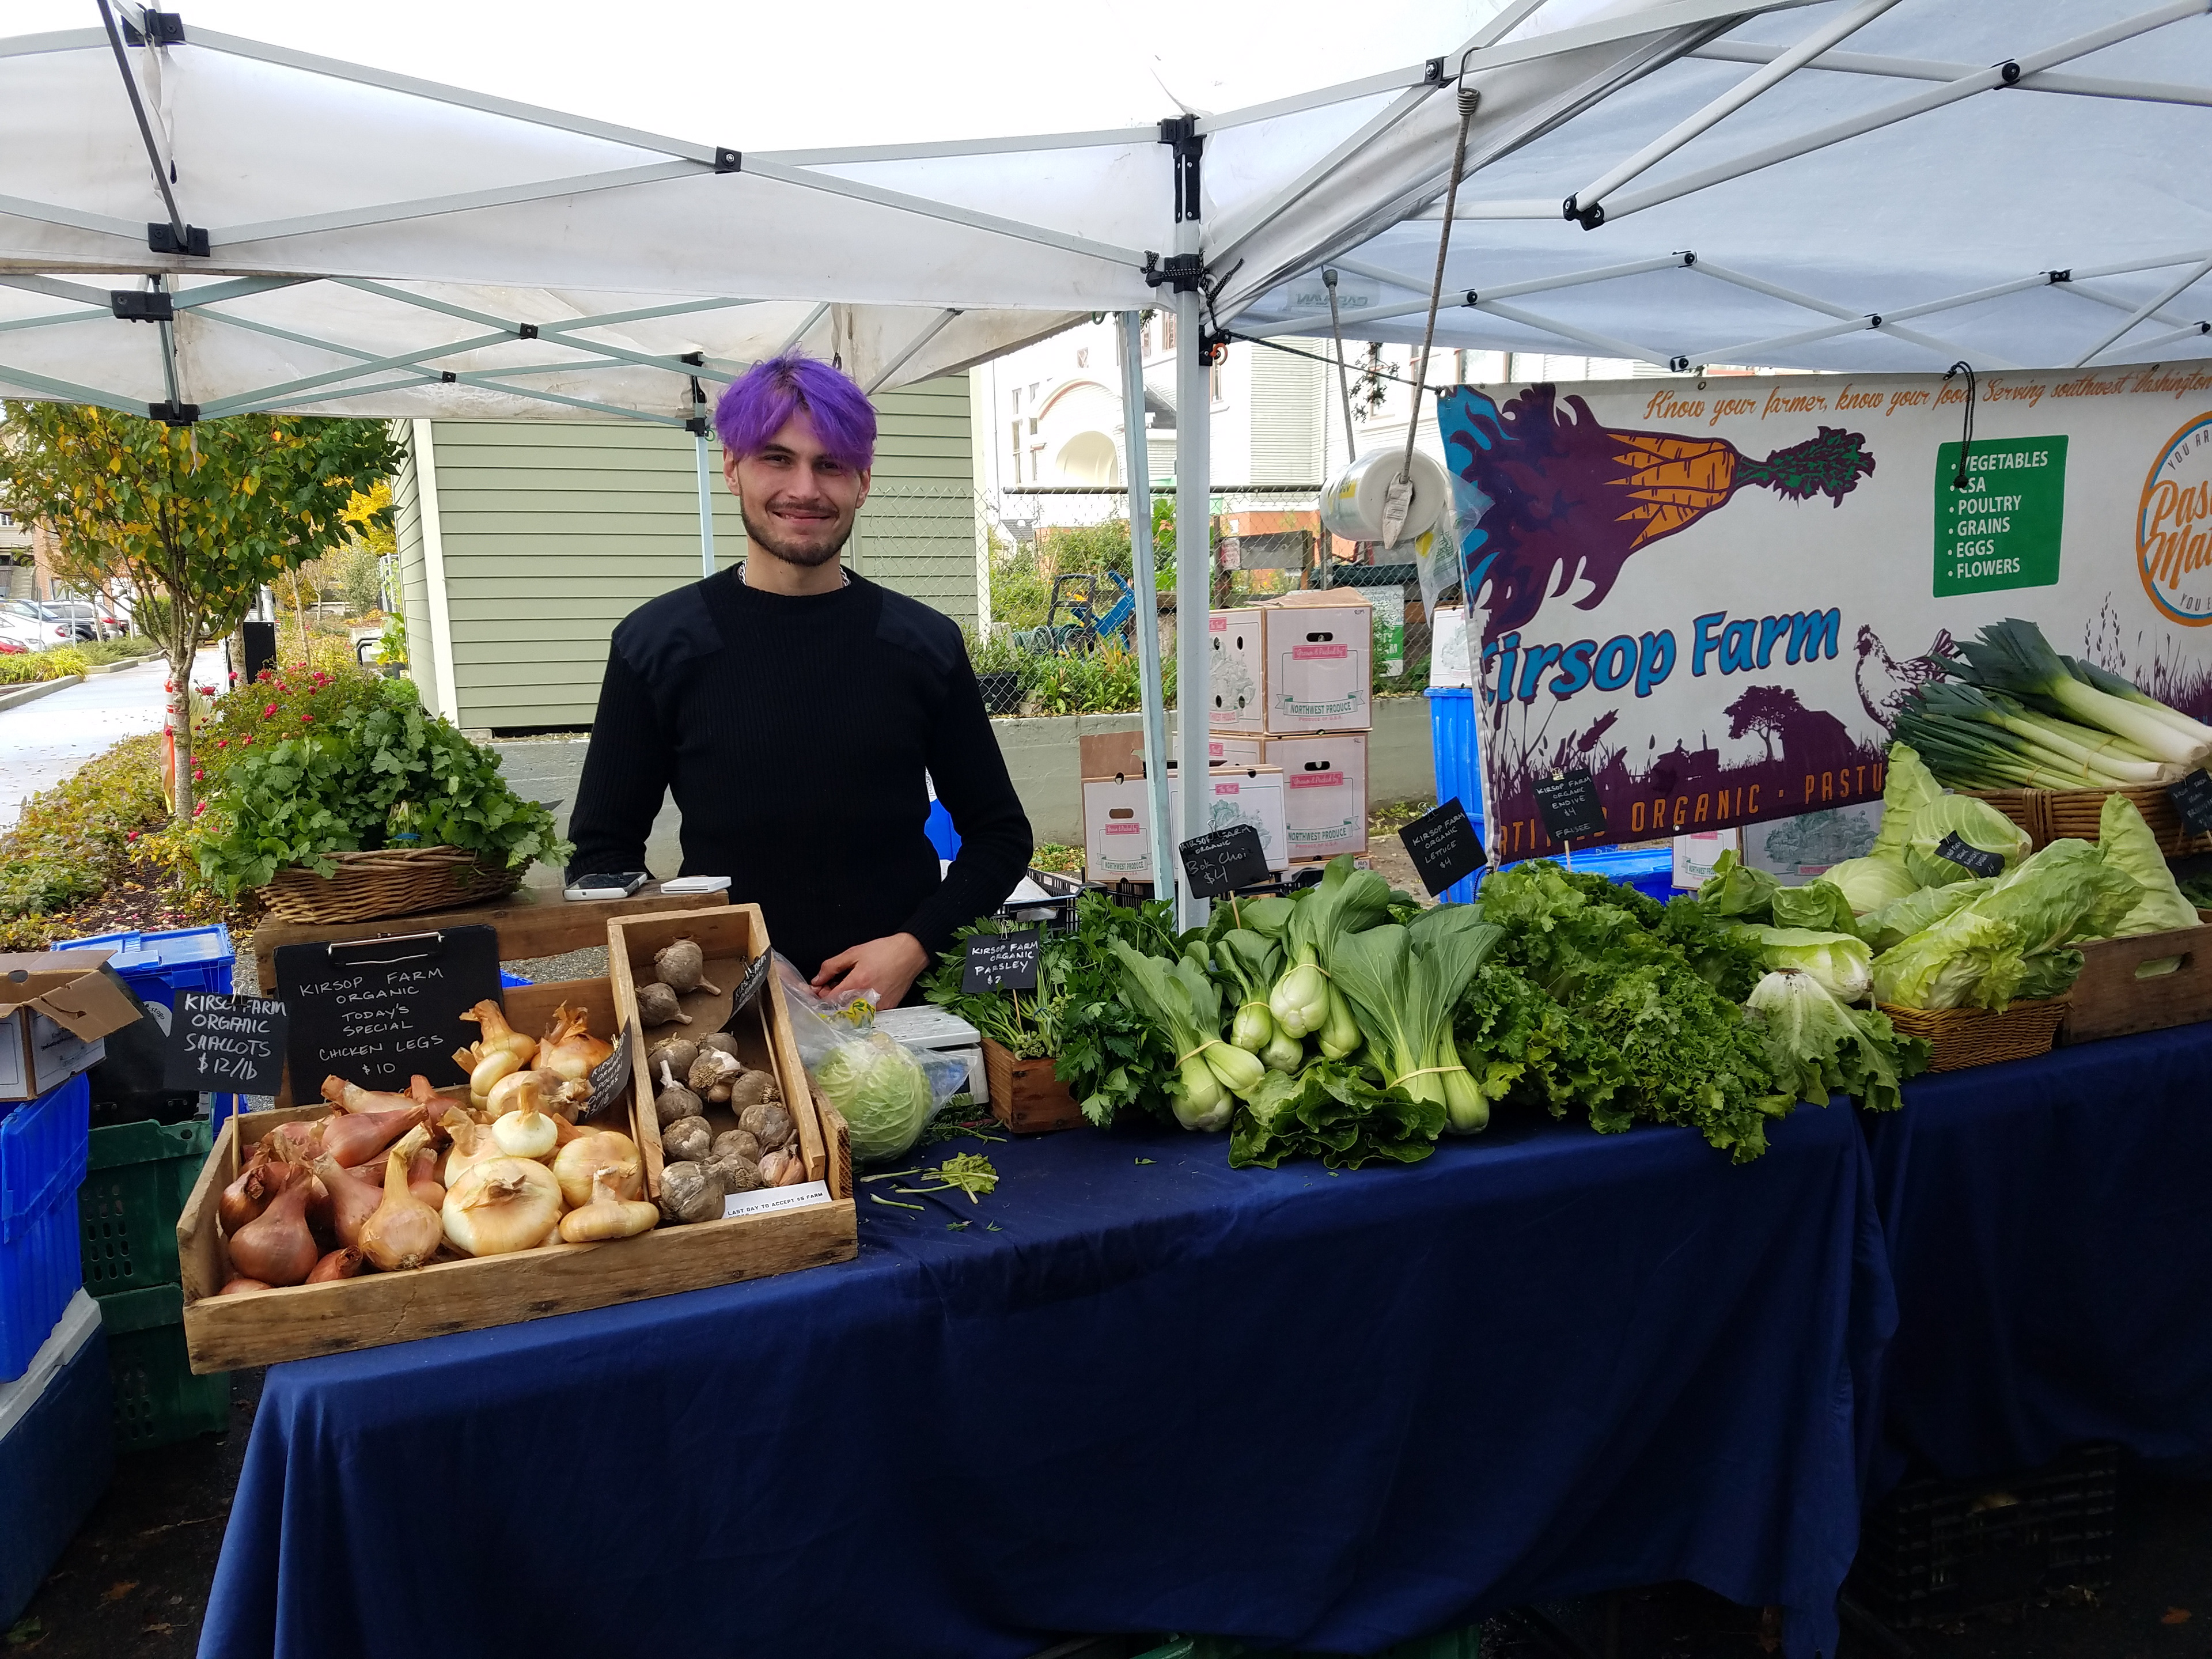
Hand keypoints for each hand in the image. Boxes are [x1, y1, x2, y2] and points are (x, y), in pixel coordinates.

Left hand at [812, 932, 929, 1007]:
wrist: (910, 953)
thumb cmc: (884, 951)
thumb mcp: (853, 953)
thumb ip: (832, 966)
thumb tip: (817, 980)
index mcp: (857, 983)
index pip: (830, 1000)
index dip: (821, 996)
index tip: (820, 989)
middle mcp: (867, 998)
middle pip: (839, 1009)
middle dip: (832, 999)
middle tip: (834, 985)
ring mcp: (878, 1006)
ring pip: (853, 1013)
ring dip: (846, 1003)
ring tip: (850, 987)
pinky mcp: (887, 1008)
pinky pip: (867, 1012)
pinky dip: (860, 1005)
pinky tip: (863, 991)